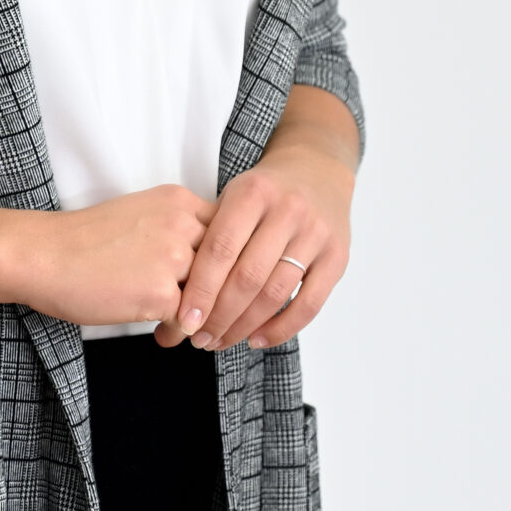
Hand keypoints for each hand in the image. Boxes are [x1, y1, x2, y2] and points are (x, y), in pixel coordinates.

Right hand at [0, 183, 213, 328]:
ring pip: (211, 294)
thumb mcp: (141, 215)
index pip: (229, 232)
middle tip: (207, 314)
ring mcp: (173, 257)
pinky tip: (161, 335)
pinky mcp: (160, 292)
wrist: (41, 254)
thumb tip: (207, 265)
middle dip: (221, 293)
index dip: (226, 262)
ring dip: (201, 316)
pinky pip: (188, 320)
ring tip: (183, 328)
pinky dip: (178, 332)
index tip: (217, 284)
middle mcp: (183, 224)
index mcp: (179, 201)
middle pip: (227, 264)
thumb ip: (177, 231)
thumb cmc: (84, 240)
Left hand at [160, 86, 358, 352]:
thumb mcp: (233, 196)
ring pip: (276, 293)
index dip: (200, 291)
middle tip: (199, 339)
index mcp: (253, 192)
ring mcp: (316, 233)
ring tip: (221, 341)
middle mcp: (288, 210)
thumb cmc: (264, 192)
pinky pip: (310, 304)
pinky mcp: (338, 255)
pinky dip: (282, 328)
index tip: (182, 322)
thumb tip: (172, 296)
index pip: (220, 250)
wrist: (317, 168)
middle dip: (219, 316)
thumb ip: (209, 238)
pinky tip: (257, 339)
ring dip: (244, 326)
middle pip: (248, 277)